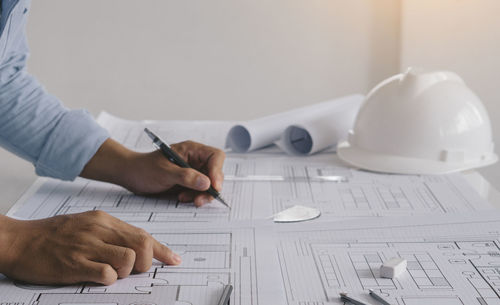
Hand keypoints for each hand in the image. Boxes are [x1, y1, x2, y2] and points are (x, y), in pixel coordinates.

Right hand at [0, 211, 179, 284]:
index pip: (142, 233)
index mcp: (103, 220)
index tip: (174, 259)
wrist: (19, 240)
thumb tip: (138, 246)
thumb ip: (111, 233)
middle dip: (148, 262)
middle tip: (136, 270)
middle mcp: (98, 230)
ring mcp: (86, 246)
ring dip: (127, 272)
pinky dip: (109, 279)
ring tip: (112, 273)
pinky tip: (98, 277)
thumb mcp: (86, 224)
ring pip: (129, 259)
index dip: (162, 249)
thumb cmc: (52, 234)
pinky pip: (106, 274)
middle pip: (142, 244)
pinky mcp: (74, 264)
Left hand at [81, 138, 225, 206]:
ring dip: (202, 195)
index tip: (214, 186)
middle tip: (200, 199)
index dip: (217, 171)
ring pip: (209, 184)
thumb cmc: (144, 168)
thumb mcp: (165, 172)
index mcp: (191, 150)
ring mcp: (193, 171)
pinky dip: (195, 197)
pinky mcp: (189, 183)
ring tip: (187, 199)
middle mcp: (195, 160)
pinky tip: (182, 197)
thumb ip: (186, 177)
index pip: (215, 157)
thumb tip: (206, 182)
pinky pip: (200, 191)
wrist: (131, 176)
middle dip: (210, 187)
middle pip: (215, 173)